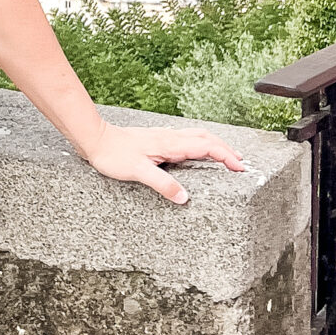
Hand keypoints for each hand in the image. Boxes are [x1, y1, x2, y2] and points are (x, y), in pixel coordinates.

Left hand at [74, 120, 248, 206]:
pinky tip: (198, 153)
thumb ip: (162, 184)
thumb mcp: (138, 172)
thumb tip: (184, 198)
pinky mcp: (157, 139)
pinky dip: (201, 144)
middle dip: (226, 149)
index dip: (226, 156)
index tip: (240, 167)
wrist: (95, 138)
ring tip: (226, 157)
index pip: (206, 146)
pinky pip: (186, 139)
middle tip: (240, 163)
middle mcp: (170, 137)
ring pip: (197, 136)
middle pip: (206, 138)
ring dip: (215, 145)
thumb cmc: (113, 154)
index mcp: (170, 144)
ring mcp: (164, 137)